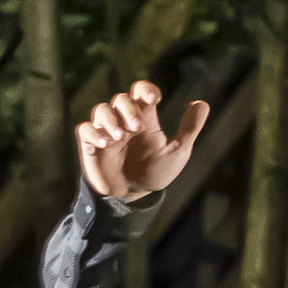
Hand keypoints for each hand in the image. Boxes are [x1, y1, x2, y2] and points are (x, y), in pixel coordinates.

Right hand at [75, 79, 210, 206]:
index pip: (140, 92)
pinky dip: (94, 133)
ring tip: (120, 137)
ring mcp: (106, 132)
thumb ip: (189, 129)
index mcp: (144, 118)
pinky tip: (105, 144)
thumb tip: (202, 103)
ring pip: (101, 110)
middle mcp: (123, 120)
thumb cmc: (154, 172)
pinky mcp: (90, 146)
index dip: (145, 89)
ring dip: (110, 120)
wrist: (133, 198)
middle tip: (138, 128)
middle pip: (121, 99)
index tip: (155, 98)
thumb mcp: (177, 152)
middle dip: (129, 110)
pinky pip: (84, 130)